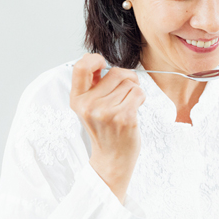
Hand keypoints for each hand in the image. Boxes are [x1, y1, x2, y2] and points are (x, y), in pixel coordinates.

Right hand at [70, 53, 145, 201]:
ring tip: (128, 106)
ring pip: (130, 83)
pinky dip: (141, 98)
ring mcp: (106, 112)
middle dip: (126, 80)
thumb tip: (94, 59)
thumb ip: (92, 84)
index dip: (94, 59)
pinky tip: (135, 110)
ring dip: (134, 91)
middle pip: (116, 72)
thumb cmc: (105, 130)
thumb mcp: (89, 107)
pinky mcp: (124, 117)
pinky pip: (138, 93)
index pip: (80, 67)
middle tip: (124, 95)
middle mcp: (89, 105)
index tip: (102, 64)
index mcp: (77, 100)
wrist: (112, 159)